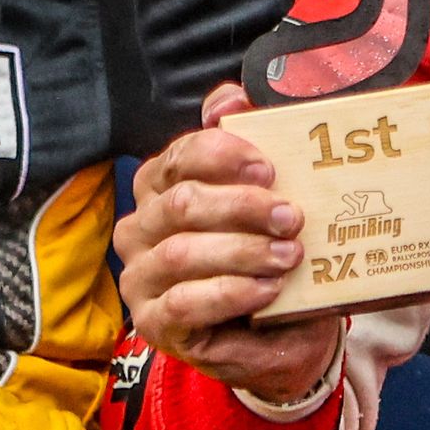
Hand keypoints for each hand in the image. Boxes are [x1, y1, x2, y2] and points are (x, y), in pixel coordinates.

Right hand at [116, 85, 346, 404]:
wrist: (277, 332)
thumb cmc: (265, 255)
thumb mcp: (266, 200)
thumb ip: (247, 141)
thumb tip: (229, 97)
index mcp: (159, 188)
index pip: (178, 157)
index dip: (222, 155)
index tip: (268, 167)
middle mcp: (139, 229)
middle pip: (182, 204)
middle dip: (242, 207)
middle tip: (291, 217)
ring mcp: (141, 278)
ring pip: (182, 253)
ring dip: (243, 252)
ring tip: (288, 255)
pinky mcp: (154, 323)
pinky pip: (185, 302)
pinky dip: (232, 292)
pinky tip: (267, 289)